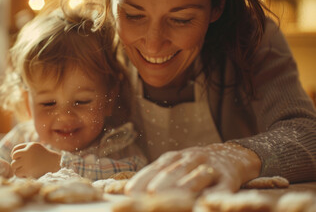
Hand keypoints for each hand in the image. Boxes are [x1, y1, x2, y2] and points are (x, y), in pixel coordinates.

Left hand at [11, 142, 60, 178]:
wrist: (55, 164)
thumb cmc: (45, 156)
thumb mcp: (37, 148)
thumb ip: (26, 148)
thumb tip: (12, 155)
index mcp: (30, 146)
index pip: (15, 149)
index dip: (15, 154)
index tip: (19, 159)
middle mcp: (28, 152)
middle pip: (14, 156)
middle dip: (16, 161)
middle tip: (21, 165)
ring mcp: (27, 161)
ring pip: (14, 165)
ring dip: (17, 168)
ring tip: (23, 169)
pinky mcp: (28, 170)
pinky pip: (17, 173)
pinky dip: (20, 174)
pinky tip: (25, 174)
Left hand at [125, 143, 260, 194]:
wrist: (232, 156)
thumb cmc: (193, 166)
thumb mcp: (174, 164)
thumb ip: (154, 175)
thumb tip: (126, 189)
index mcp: (174, 157)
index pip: (155, 167)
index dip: (143, 179)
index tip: (129, 192)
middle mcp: (192, 158)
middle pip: (174, 170)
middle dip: (161, 183)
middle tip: (151, 196)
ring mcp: (211, 167)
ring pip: (198, 175)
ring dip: (186, 187)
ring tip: (175, 199)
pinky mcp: (229, 179)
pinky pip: (222, 187)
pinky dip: (214, 195)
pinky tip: (205, 202)